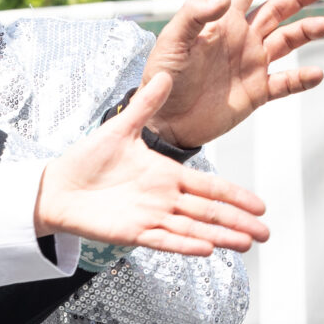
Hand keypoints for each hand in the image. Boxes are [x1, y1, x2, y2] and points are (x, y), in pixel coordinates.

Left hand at [34, 73, 269, 255]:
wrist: (58, 186)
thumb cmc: (86, 160)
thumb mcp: (118, 129)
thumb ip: (144, 106)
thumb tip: (164, 74)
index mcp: (165, 174)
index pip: (208, 187)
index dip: (234, 195)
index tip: (260, 205)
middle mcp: (163, 198)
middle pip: (208, 212)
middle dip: (237, 222)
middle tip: (265, 233)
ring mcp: (150, 216)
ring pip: (192, 229)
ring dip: (219, 236)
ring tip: (245, 244)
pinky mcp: (133, 232)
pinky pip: (163, 240)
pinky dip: (183, 245)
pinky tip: (205, 249)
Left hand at [143, 0, 323, 147]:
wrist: (165, 121)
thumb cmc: (163, 77)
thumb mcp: (172, 43)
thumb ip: (194, 16)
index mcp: (220, 23)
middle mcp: (240, 39)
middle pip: (275, 10)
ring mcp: (251, 64)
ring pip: (286, 41)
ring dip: (305, 32)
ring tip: (323, 24)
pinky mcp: (257, 92)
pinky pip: (286, 83)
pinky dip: (302, 79)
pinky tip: (316, 73)